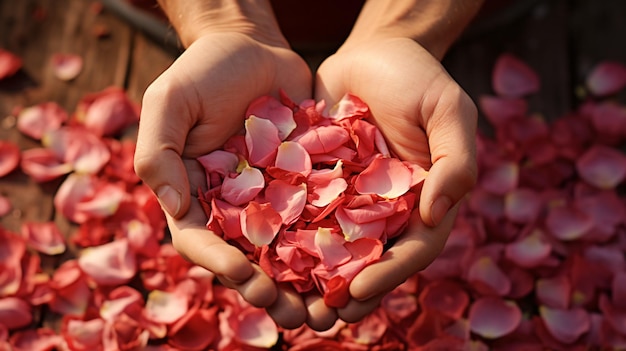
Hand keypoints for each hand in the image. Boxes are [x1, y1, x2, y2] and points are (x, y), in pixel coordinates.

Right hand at [134, 32, 311, 327]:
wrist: (251, 45)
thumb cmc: (203, 70)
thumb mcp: (169, 102)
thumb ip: (159, 153)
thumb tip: (174, 208)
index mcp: (194, 195)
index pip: (202, 241)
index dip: (222, 264)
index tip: (250, 278)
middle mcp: (232, 204)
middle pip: (247, 258)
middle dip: (269, 291)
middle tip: (295, 317)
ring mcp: (270, 196)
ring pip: (286, 249)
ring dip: (305, 281)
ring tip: (328, 309)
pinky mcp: (303, 182)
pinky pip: (317, 215)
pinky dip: (334, 241)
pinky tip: (356, 261)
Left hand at [313, 37, 477, 324]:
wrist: (371, 52)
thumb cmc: (417, 77)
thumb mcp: (448, 110)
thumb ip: (456, 161)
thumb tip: (436, 214)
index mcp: (423, 202)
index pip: (411, 249)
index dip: (388, 275)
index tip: (357, 292)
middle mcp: (386, 210)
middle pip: (370, 262)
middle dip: (346, 293)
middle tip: (318, 319)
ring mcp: (350, 200)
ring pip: (333, 250)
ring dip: (312, 281)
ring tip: (287, 305)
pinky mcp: (317, 184)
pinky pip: (302, 216)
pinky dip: (285, 241)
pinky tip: (262, 260)